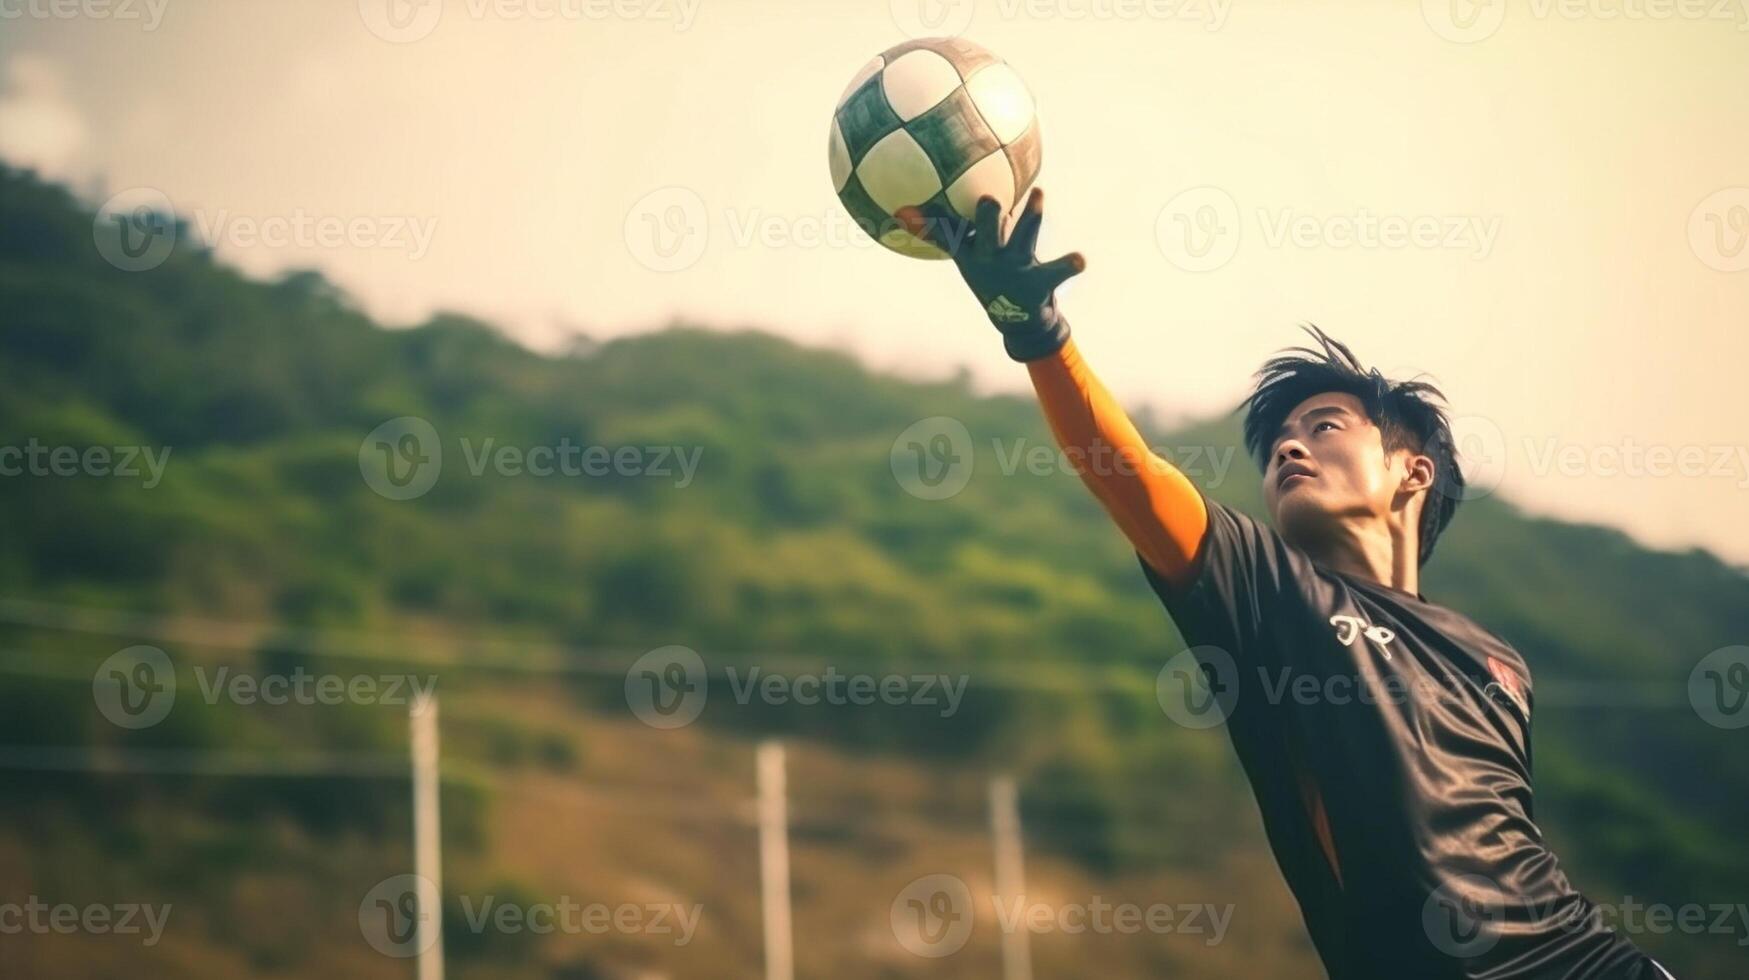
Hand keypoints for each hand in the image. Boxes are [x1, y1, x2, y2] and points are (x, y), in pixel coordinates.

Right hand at [898, 187, 1085, 361]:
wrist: (1016, 319)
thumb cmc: (989, 275)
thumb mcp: (963, 255)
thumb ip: (939, 229)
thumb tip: (900, 211)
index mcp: (972, 255)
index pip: (950, 237)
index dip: (934, 225)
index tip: (911, 210)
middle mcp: (992, 260)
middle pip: (988, 234)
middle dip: (988, 218)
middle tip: (988, 199)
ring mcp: (1017, 269)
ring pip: (1022, 239)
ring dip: (1030, 218)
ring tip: (1039, 194)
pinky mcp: (1040, 281)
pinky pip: (1057, 270)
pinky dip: (1068, 266)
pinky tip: (1080, 260)